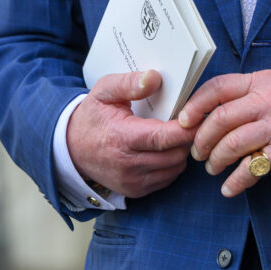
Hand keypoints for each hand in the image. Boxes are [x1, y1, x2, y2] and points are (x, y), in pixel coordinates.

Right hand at [67, 70, 195, 197]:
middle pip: (175, 154)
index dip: (186, 128)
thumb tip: (155, 78)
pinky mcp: (135, 191)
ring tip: (177, 134)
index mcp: (122, 137)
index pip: (163, 137)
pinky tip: (165, 149)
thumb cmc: (92, 117)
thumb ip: (129, 83)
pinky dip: (172, 164)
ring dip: (181, 151)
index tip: (200, 116)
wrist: (70, 149)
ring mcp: (132, 181)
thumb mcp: (104, 91)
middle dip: (187, 137)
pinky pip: (167, 178)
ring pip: (175, 167)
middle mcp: (128, 164)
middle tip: (190, 122)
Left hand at [178, 69, 270, 197]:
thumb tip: (207, 113)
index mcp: (261, 81)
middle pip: (220, 118)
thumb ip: (245, 95)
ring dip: (215, 160)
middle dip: (201, 139)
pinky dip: (236, 181)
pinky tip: (229, 188)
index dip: (195, 105)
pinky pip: (251, 168)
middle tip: (197, 152)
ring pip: (232, 143)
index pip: (218, 87)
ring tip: (212, 168)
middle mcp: (267, 100)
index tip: (183, 121)